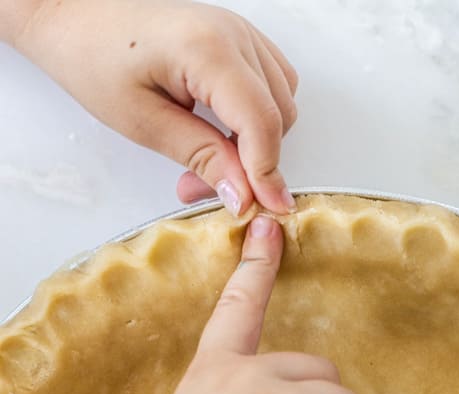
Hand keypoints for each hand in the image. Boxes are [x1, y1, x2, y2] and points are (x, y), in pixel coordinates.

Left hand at [12, 0, 298, 214]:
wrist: (76, 17)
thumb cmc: (95, 59)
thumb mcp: (143, 122)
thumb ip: (201, 157)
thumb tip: (243, 194)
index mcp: (207, 49)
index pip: (261, 122)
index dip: (267, 173)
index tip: (266, 210)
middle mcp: (234, 33)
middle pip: (277, 116)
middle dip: (252, 162)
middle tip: (202, 187)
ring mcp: (241, 32)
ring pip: (282, 103)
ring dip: (255, 143)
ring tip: (208, 160)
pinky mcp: (239, 38)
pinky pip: (275, 86)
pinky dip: (257, 118)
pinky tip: (222, 131)